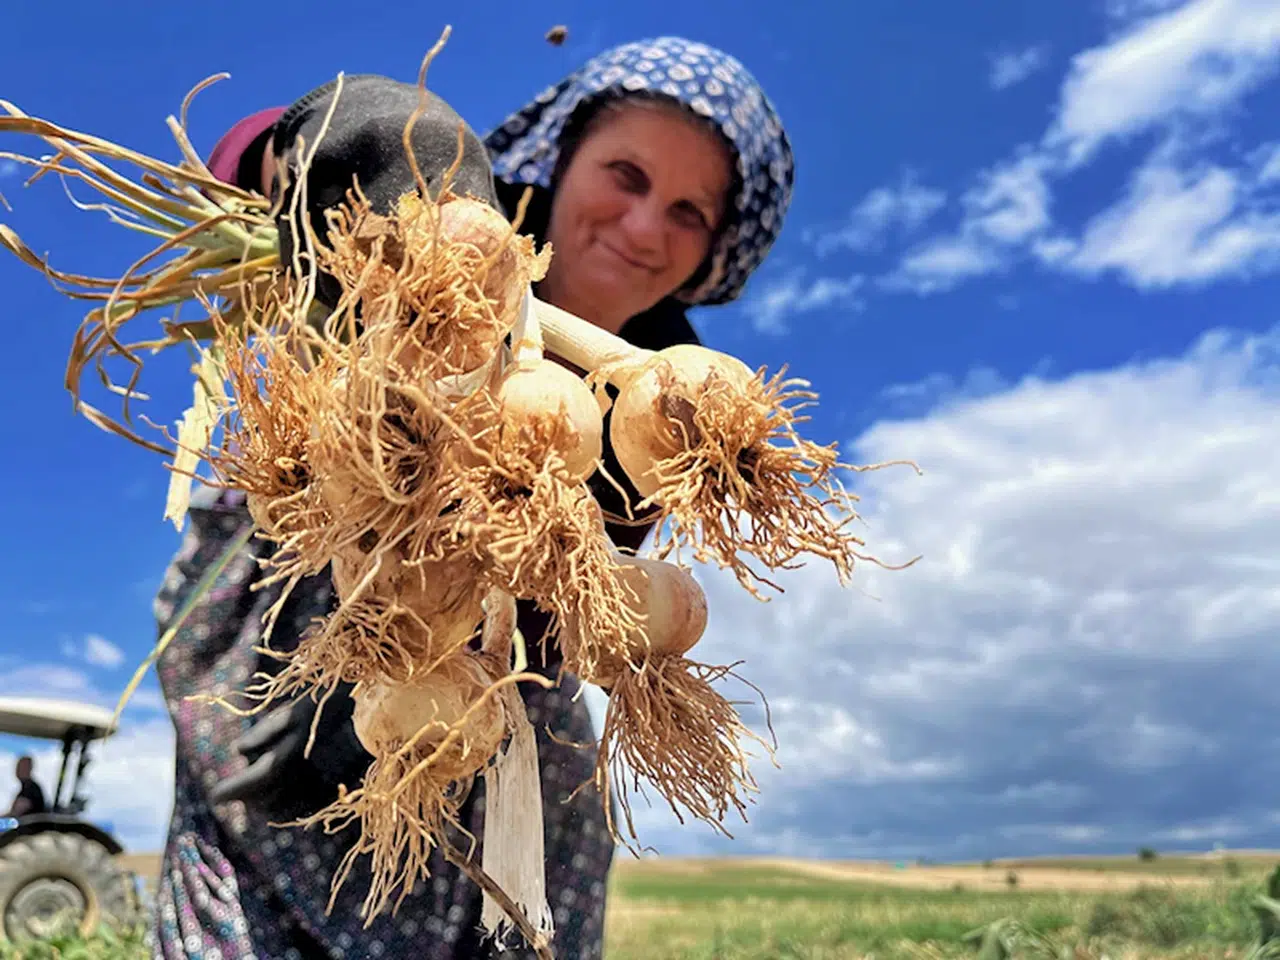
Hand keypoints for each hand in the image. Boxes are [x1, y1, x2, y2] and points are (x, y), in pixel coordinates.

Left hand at [210, 682, 371, 813]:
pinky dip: (284, 808)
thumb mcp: (295, 711)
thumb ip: (264, 731)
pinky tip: (279, 802)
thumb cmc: (334, 707)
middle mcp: (300, 777)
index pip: (251, 781)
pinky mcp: (331, 793)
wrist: (377, 720)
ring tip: (252, 799)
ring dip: (262, 805)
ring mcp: (317, 788)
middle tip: (228, 795)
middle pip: (263, 798)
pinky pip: (300, 810)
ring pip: (280, 808)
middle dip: (244, 797)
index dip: (230, 790)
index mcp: (288, 755)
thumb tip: (237, 751)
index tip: (214, 797)